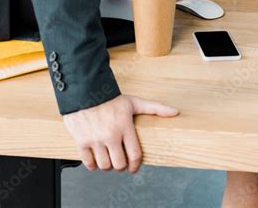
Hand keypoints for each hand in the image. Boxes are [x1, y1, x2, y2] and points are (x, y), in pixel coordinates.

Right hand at [63, 94, 177, 172]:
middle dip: (121, 166)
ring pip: (104, 166)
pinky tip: (96, 157)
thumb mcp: (134, 102)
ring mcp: (95, 139)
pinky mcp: (82, 141)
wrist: (85, 89)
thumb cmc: (110, 97)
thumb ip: (155, 108)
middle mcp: (111, 135)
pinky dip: (92, 164)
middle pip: (119, 164)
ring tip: (108, 158)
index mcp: (125, 127)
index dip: (135, 166)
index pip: (135, 156)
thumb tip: (175, 112)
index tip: (133, 168)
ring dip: (107, 165)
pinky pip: (88, 163)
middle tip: (120, 161)